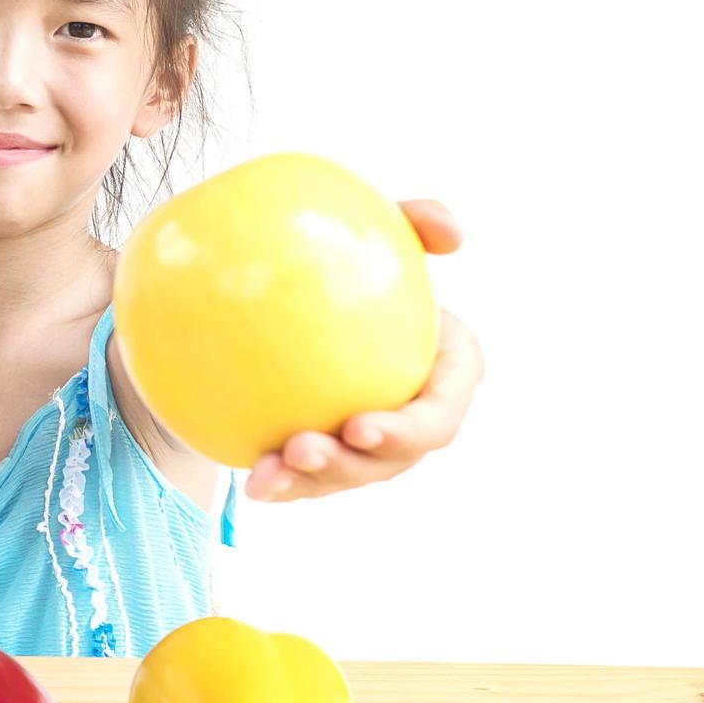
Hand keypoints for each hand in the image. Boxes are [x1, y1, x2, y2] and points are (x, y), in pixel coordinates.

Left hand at [244, 199, 485, 501]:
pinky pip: (308, 477)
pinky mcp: (333, 456)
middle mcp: (415, 414)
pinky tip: (253, 480)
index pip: (441, 410)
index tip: (359, 426)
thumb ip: (418, 220)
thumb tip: (450, 232)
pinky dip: (283, 481)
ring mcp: (375, 444)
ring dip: (312, 481)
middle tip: (302, 449)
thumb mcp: (380, 228)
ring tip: (268, 472)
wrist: (296, 291)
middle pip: (395, 457)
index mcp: (445, 368)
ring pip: (349, 475)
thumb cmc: (355, 255)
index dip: (411, 429)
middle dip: (353, 465)